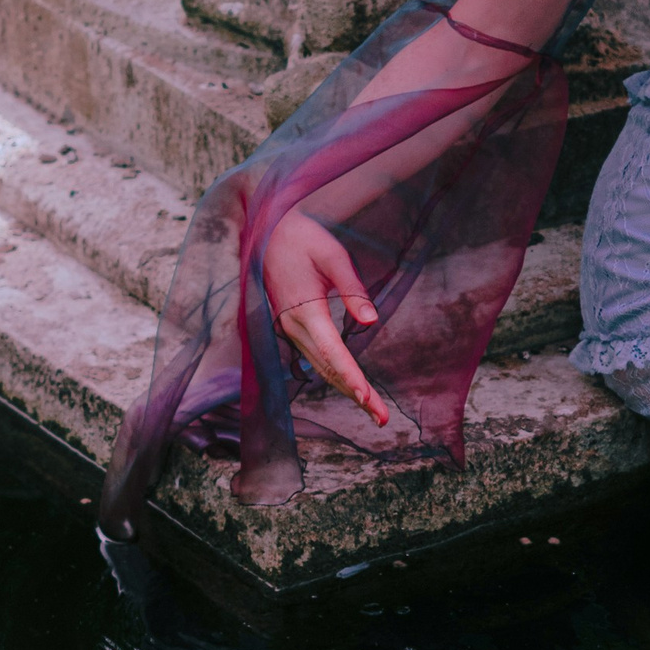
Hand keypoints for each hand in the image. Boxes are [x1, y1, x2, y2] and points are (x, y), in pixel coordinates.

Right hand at [261, 209, 389, 425]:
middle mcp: (293, 327)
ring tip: (374, 411)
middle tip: (382, 419)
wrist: (266, 231)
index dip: (351, 378)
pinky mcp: (291, 327)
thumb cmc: (302, 238)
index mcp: (304, 311)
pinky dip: (334, 375)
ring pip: (320, 368)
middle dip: (356, 395)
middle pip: (328, 369)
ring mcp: (289, 329)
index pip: (333, 354)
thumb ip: (353, 289)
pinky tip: (350, 386)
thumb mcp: (333, 255)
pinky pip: (314, 358)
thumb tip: (372, 322)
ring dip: (346, 389)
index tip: (367, 399)